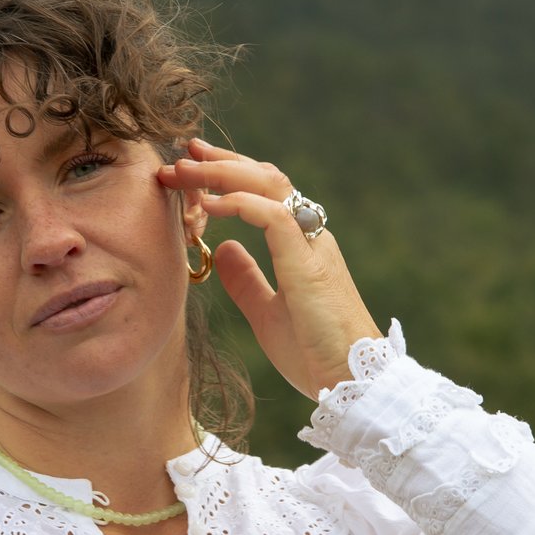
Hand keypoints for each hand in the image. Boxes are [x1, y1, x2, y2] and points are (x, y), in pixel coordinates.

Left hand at [156, 137, 384, 401]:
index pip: (264, 192)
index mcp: (301, 245)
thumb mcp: (267, 313)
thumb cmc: (314, 352)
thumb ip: (246, 280)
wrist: (351, 381)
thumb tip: (223, 249)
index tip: (193, 166)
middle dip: (221, 162)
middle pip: (265, 178)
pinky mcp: (308, 263)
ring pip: (269, 187)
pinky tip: (209, 204)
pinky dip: (240, 204)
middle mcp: (309, 235)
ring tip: (186, 169)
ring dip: (223, 173)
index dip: (229, 174)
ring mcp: (311, 246)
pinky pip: (274, 217)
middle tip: (184, 153)